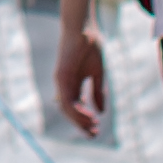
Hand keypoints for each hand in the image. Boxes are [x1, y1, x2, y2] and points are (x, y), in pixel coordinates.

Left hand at [51, 20, 109, 139]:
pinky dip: (76, 110)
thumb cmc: (90, 47)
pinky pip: (66, 99)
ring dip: (79, 120)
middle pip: (70, 111)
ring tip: (92, 127)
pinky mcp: (61, 76)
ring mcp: (61, 81)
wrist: (83, 28)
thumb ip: (97, 91)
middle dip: (81, 124)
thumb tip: (101, 111)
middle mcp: (64, 85)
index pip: (76, 107)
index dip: (85, 119)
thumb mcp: (97, 73)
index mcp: (72, 84)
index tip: (96, 129)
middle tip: (94, 134)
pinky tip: (88, 116)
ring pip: (67, 108)